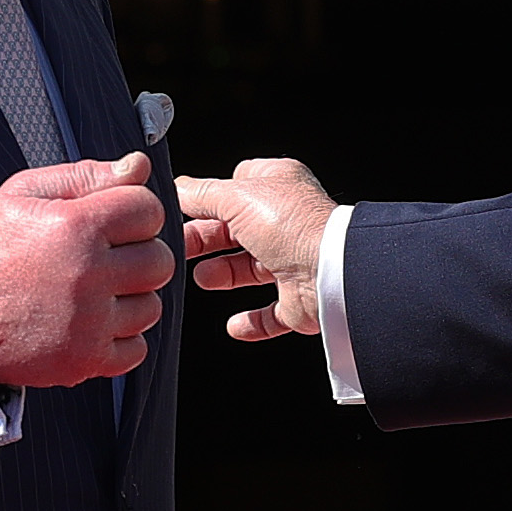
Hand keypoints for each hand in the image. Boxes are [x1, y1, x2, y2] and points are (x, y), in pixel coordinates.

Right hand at [0, 151, 171, 386]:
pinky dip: (120, 338)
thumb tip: (137, 166)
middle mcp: (87, 276)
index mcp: (75, 227)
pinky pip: (138, 347)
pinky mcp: (86, 360)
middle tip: (107, 258)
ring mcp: (89, 323)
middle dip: (140, 254)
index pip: (149, 209)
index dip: (134, 211)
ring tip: (96, 292)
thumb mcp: (23, 195)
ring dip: (131, 298)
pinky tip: (92, 323)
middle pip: (160, 260)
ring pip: (152, 305)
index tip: (114, 222)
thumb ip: (85, 176)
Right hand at [177, 156, 334, 343]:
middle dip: (207, 240)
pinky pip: (272, 314)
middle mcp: (289, 222)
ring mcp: (296, 262)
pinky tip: (234, 325)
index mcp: (280, 186)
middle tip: (180, 248)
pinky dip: (252, 321)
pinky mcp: (300, 300)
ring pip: (252, 269)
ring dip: (224, 274)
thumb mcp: (236, 196)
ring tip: (204, 278)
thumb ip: (202, 194)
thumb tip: (179, 189)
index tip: (182, 210)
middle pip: (237, 230)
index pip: (238, 185)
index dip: (211, 198)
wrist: (332, 274)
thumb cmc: (295, 227)